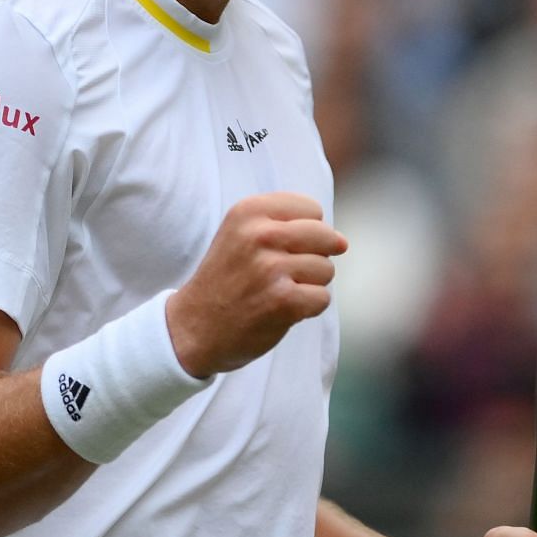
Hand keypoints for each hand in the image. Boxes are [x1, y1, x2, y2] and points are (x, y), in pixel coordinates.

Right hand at [166, 192, 346, 377]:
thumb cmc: (226, 280)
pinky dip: (308, 308)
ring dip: (309, 285)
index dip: (305, 232)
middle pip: (325, 237)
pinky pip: (322, 298)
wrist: (193, 328)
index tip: (279, 249)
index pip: (311, 209)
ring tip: (277, 292)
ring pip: (327, 270)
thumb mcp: (242, 234)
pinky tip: (282, 309)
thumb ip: (288, 226)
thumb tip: (343, 242)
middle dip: (314, 257)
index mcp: (248, 211)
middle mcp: (259, 234)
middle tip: (283, 274)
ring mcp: (271, 268)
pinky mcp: (283, 300)